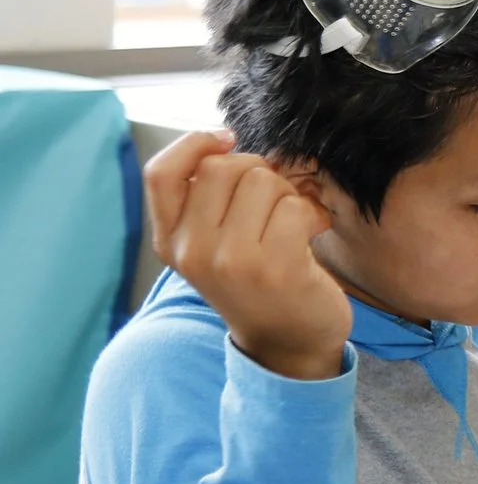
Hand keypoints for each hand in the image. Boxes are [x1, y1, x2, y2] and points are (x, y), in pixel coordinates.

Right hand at [145, 131, 349, 382]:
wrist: (289, 343)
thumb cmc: (258, 281)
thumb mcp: (213, 246)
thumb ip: (205, 200)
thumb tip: (223, 141)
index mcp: (170, 241)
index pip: (160, 173)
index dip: (193, 143)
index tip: (227, 140)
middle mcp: (192, 251)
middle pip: (221, 167)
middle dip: (258, 171)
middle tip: (274, 201)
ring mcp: (231, 261)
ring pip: (262, 180)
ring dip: (288, 194)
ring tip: (293, 224)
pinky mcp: (274, 267)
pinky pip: (294, 206)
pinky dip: (312, 214)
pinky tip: (312, 236)